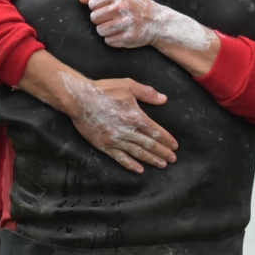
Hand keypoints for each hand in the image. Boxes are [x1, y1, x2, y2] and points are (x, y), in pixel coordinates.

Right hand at [58, 70, 178, 173]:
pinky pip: (120, 158)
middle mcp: (127, 131)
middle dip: (163, 152)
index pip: (155, 132)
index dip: (166, 139)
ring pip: (137, 153)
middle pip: (149, 144)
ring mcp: (115, 140)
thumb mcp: (128, 85)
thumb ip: (147, 93)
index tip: (175, 145)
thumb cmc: (104, 90)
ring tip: (162, 165)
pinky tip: (140, 169)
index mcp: (135, 116)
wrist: (79, 98)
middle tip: (173, 159)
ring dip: (151, 159)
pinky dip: (131, 165)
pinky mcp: (104, 145)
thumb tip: (163, 99)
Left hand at [79, 0, 213, 53]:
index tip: (105, 8)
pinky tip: (120, 34)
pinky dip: (112, 40)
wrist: (158, 22)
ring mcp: (126, 23)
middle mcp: (122, 8)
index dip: (95, 7)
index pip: (92, 3)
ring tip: (115, 27)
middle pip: (94, 18)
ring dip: (105, 30)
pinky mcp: (129, 38)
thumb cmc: (137, 5)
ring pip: (100, 31)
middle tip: (111, 19)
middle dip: (100, 19)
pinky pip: (109, 41)